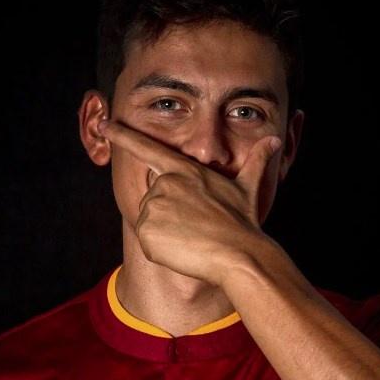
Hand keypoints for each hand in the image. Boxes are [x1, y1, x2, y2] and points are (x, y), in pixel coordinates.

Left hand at [98, 120, 281, 285]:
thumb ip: (256, 161)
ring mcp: (154, 207)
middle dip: (171, 213)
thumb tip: (275, 140)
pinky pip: (149, 242)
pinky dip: (162, 249)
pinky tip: (183, 250)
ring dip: (167, 232)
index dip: (123, 136)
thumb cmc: (242, 221)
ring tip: (192, 238)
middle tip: (196, 226)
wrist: (237, 254)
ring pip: (151, 221)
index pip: (147, 148)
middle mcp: (164, 185)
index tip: (104, 125)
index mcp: (183, 171)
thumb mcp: (248, 187)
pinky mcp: (146, 232)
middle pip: (154, 198)